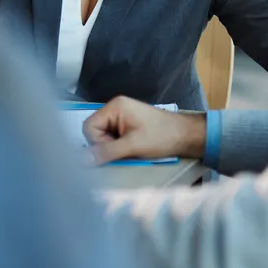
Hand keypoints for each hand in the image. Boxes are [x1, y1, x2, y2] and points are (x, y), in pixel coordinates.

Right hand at [82, 96, 206, 164]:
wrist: (185, 136)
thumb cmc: (161, 137)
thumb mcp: (132, 145)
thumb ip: (107, 152)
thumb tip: (82, 160)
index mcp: (114, 107)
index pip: (89, 126)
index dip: (97, 142)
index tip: (114, 150)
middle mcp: (115, 108)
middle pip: (94, 132)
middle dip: (105, 145)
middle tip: (124, 151)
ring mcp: (121, 116)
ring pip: (103, 137)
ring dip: (112, 148)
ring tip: (130, 151)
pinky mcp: (127, 125)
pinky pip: (112, 138)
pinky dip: (118, 147)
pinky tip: (131, 149)